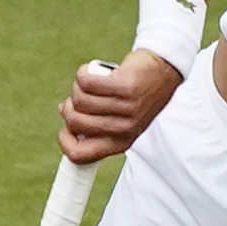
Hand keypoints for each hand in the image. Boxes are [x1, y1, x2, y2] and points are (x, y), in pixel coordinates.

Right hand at [57, 49, 181, 161]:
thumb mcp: (118, 114)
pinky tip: (91, 70)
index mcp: (120, 142)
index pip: (80, 155)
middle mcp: (123, 129)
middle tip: (83, 95)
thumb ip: (92, 118)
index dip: (65, 141)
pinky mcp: (124, 86)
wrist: (163, 70)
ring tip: (92, 81)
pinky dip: (84, 73)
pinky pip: (86, 82)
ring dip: (79, 86)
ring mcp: (125, 108)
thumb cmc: (136, 94)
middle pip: (74, 121)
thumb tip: (64, 112)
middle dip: (71, 105)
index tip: (66, 126)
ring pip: (79, 99)